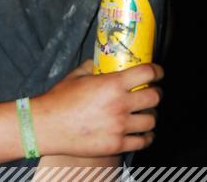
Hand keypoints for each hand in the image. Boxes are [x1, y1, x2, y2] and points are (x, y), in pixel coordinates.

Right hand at [32, 59, 162, 157]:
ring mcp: (120, 127)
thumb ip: (93, 67)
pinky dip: (146, 136)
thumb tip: (100, 62)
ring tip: (146, 113)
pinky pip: (143, 141)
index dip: (157, 71)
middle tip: (152, 92)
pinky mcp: (117, 145)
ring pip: (152, 120)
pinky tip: (142, 132)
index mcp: (112, 84)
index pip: (147, 73)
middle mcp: (120, 105)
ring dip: (151, 115)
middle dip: (156, 93)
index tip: (157, 72)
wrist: (48, 125)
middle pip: (155, 97)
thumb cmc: (60, 98)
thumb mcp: (77, 74)